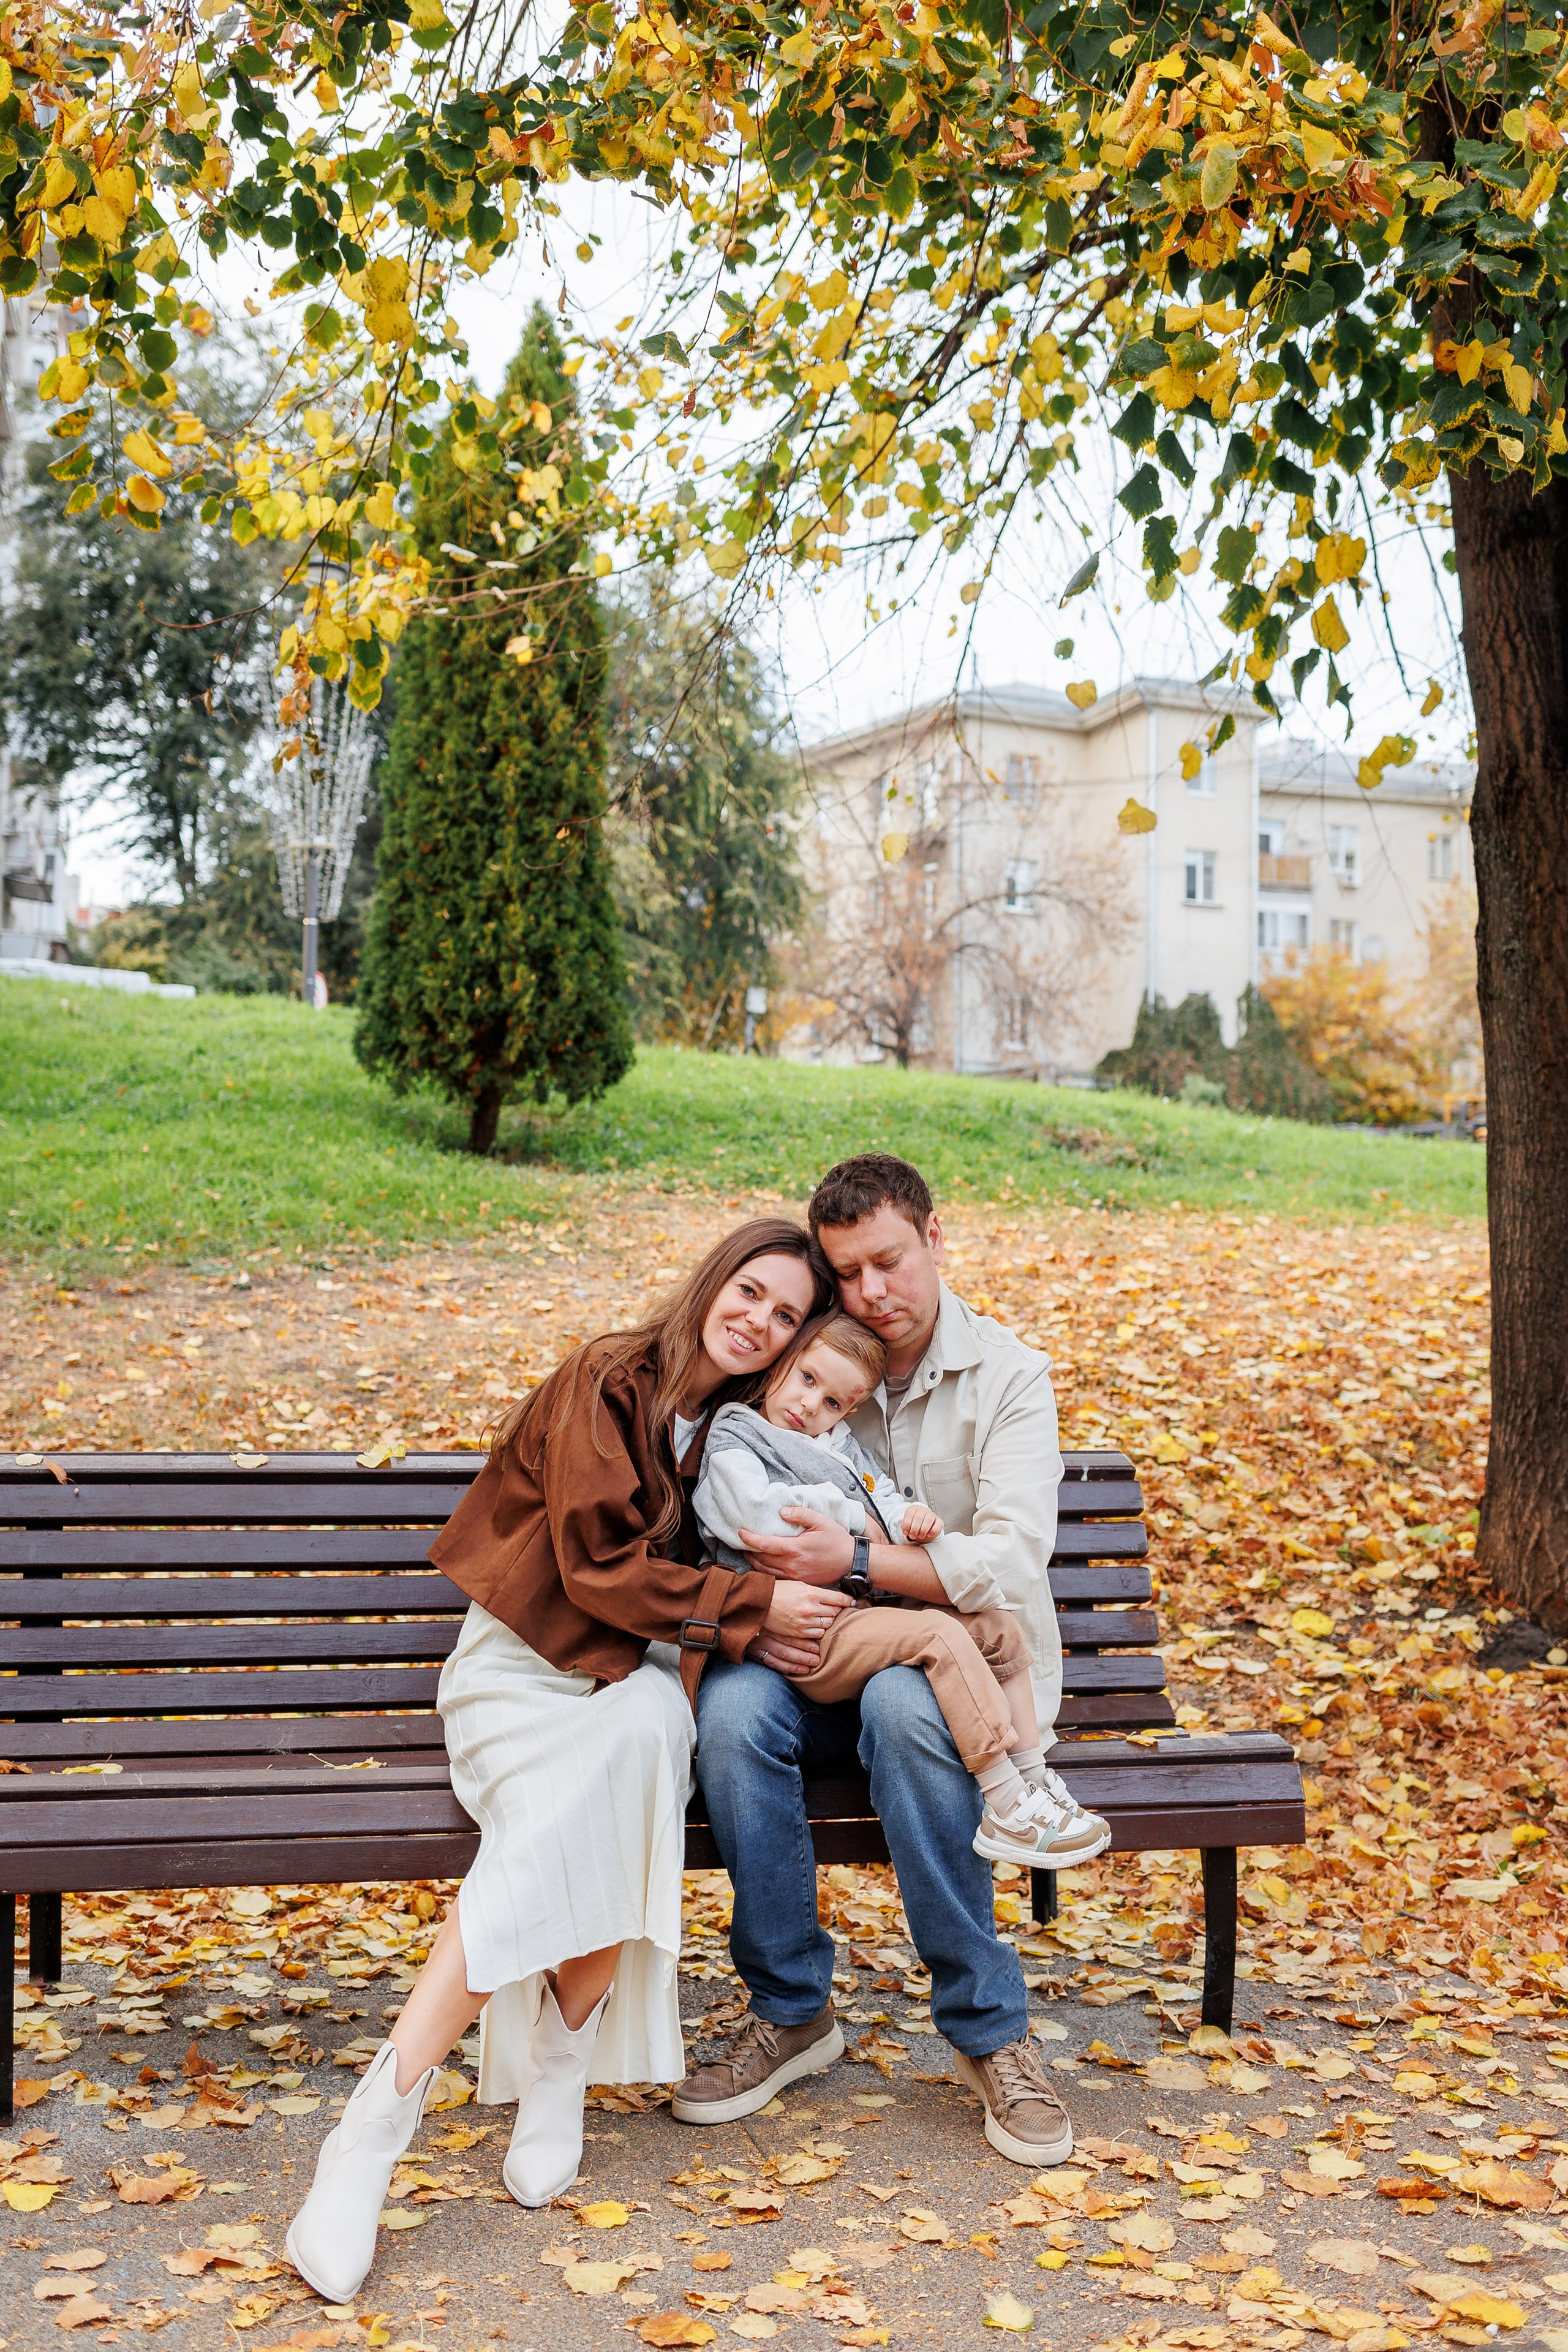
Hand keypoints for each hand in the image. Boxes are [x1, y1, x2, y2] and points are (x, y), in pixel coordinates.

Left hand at [740, 1508, 855, 1585]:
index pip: (765, 1545)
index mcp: (795, 1549)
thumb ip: (800, 1514)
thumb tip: (782, 1511)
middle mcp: (792, 1565)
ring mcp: (795, 1576)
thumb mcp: (821, 1521)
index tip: (740, 1532)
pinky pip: (777, 1578)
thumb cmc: (837, 1540)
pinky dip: (767, 1571)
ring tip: (749, 1553)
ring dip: (755, 1562)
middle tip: (742, 1542)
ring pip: (767, 1572)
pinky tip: (765, 1564)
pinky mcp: (800, 1582)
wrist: (851, 1562)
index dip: (750, 1539)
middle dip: (749, 1551)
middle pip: (761, 1560)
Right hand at [745, 1628, 826, 1675]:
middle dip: (801, 1657)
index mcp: (770, 1627)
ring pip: (777, 1660)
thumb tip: (816, 1631)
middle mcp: (762, 1638)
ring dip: (793, 1666)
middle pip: (783, 1650)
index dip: (803, 1643)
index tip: (816, 1648)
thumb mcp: (778, 1620)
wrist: (743, 1625)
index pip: (788, 1636)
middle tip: (815, 1660)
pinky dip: (781, 1669)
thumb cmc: (771, 1623)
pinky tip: (792, 1672)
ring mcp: (757, 1649)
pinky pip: (770, 1666)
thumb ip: (792, 1625)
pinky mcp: (756, 1658)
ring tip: (807, 1669)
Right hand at [763, 1577, 850, 1642]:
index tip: (851, 1601)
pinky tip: (816, 1625)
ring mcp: (805, 1622)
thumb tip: (831, 1597)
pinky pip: (817, 1635)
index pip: (838, 1599)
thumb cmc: (779, 1590)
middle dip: (837, 1610)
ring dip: (828, 1620)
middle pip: (835, 1612)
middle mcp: (810, 1608)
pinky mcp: (799, 1632)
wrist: (761, 1602)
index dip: (847, 1600)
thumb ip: (816, 1591)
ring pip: (828, 1624)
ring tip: (824, 1616)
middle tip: (836, 1608)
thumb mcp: (800, 1584)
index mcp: (812, 1593)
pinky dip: (820, 1630)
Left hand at [900, 1504, 943, 1543]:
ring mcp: (932, 1515)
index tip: (906, 1532)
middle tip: (912, 1536)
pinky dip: (933, 1531)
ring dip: (923, 1530)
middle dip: (914, 1529)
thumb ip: (905, 1527)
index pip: (909, 1514)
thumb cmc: (914, 1526)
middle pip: (919, 1517)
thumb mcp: (907, 1526)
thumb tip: (906, 1531)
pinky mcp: (939, 1521)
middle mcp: (923, 1510)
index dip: (907, 1524)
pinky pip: (938, 1525)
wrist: (922, 1529)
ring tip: (920, 1536)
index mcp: (913, 1509)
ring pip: (929, 1519)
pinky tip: (928, 1535)